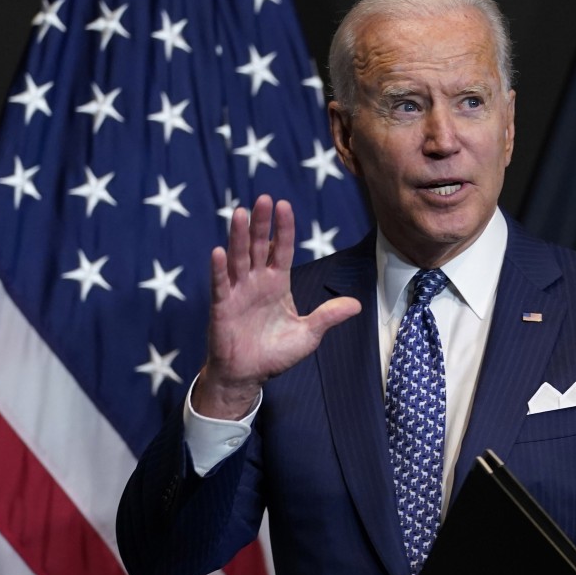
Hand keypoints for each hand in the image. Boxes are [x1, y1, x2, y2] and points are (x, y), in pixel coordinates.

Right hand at [194, 195, 360, 418]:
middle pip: (259, 247)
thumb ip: (328, 316)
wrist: (248, 375)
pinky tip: (219, 251)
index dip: (284, 229)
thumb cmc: (275, 353)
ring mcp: (237, 292)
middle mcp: (256, 282)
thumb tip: (357, 304)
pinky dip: (219, 269)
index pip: (283, 250)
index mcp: (277, 284)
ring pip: (238, 258)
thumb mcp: (308, 335)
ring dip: (239, 237)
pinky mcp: (222, 307)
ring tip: (241, 213)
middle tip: (264, 199)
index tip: (285, 205)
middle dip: (262, 224)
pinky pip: (220, 285)